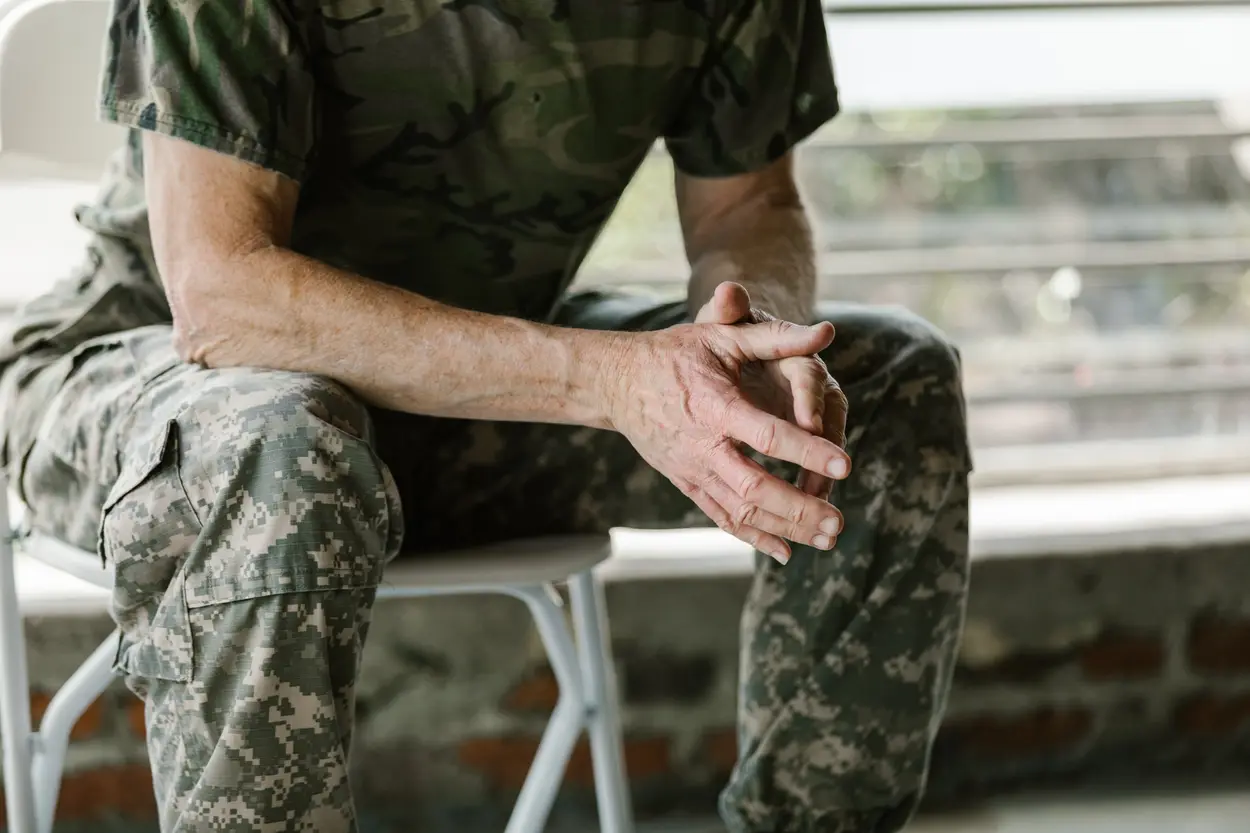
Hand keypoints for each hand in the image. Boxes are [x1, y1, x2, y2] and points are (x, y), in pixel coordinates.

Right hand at [605, 317, 850, 563]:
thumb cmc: (674, 354)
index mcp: (716, 407)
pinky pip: (721, 517)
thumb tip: (826, 332)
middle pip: (754, 488)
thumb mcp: (721, 336)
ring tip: (827, 538)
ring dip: (785, 528)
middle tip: (839, 522)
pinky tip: (785, 552)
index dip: (807, 451)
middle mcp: (703, 446)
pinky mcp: (687, 484)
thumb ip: (774, 337)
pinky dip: (754, 537)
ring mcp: (693, 470)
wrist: (618, 382)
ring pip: (741, 511)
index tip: (845, 464)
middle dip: (799, 509)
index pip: (766, 435)